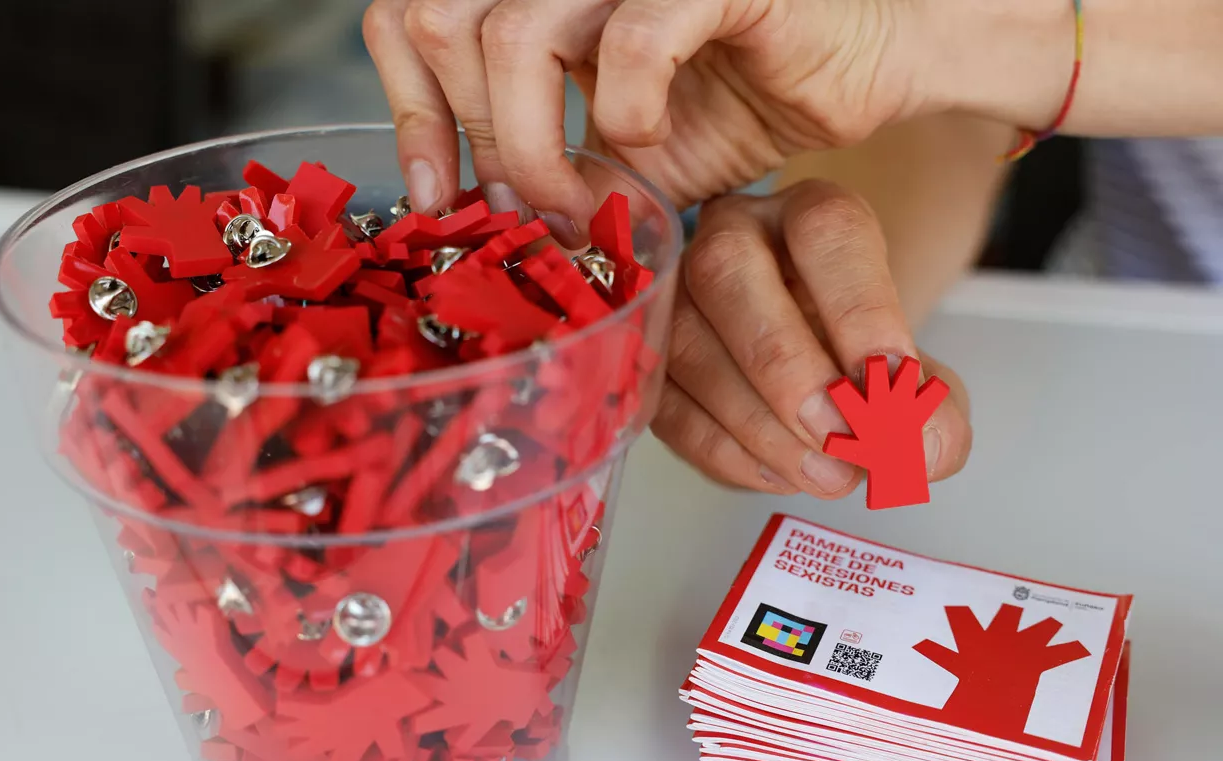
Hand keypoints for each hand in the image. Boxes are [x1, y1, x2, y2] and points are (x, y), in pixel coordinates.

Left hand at [362, 0, 940, 241]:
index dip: (409, 108)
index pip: (413, 17)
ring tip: (582, 203)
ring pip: (514, 35)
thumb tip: (499, 223)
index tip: (434, 196)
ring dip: (535, 147)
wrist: (868, 65)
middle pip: (445, 23)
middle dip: (478, 141)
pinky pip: (630, 42)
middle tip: (527, 212)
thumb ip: (562, 172)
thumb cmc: (752, 95)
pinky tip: (651, 139)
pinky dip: (627, 114)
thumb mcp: (630, 154)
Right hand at [654, 180, 971, 496]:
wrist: (811, 373)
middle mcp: (731, 237)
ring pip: (686, 343)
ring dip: (759, 424)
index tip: (894, 383)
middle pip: (727, 272)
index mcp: (808, 215)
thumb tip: (926, 449)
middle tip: (842, 437)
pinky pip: (666, 402)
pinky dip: (724, 450)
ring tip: (827, 476)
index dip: (861, 310)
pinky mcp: (646, 360)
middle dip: (787, 368)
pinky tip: (780, 476)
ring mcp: (674, 295)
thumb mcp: (915, 379)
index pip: (825, 233)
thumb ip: (933, 409)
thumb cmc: (858, 361)